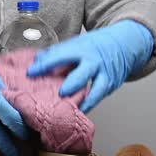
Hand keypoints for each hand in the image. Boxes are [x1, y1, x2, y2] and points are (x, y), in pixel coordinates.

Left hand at [27, 20, 153, 112]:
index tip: (30, 73)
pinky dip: (89, 105)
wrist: (124, 43)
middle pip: (83, 73)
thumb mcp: (75, 44)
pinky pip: (99, 97)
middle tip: (61, 93)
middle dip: (71, 84)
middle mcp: (94, 62)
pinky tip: (79, 113)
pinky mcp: (110, 85)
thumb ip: (56, 53)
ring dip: (83, 100)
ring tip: (71, 110)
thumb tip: (36, 60)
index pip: (60, 57)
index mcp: (81, 49)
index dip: (45, 65)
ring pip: (96, 89)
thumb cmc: (94, 46)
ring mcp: (104, 75)